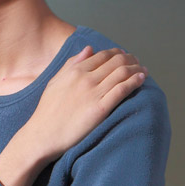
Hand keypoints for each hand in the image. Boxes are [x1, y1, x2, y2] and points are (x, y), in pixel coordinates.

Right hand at [0, 46, 147, 185]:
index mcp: (75, 71)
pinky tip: (142, 79)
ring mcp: (93, 93)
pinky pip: (122, 90)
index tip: (125, 56)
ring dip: (136, 69)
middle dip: (130, 59)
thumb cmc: (46, 113)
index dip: (117, 53)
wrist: (41, 136)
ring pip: (122, 73)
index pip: (102, 55)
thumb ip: (71, 64)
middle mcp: (85, 78)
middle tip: (137, 63)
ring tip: (143, 70)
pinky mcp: (100, 109)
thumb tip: (88, 49)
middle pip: (116, 62)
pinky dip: (135, 81)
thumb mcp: (54, 82)